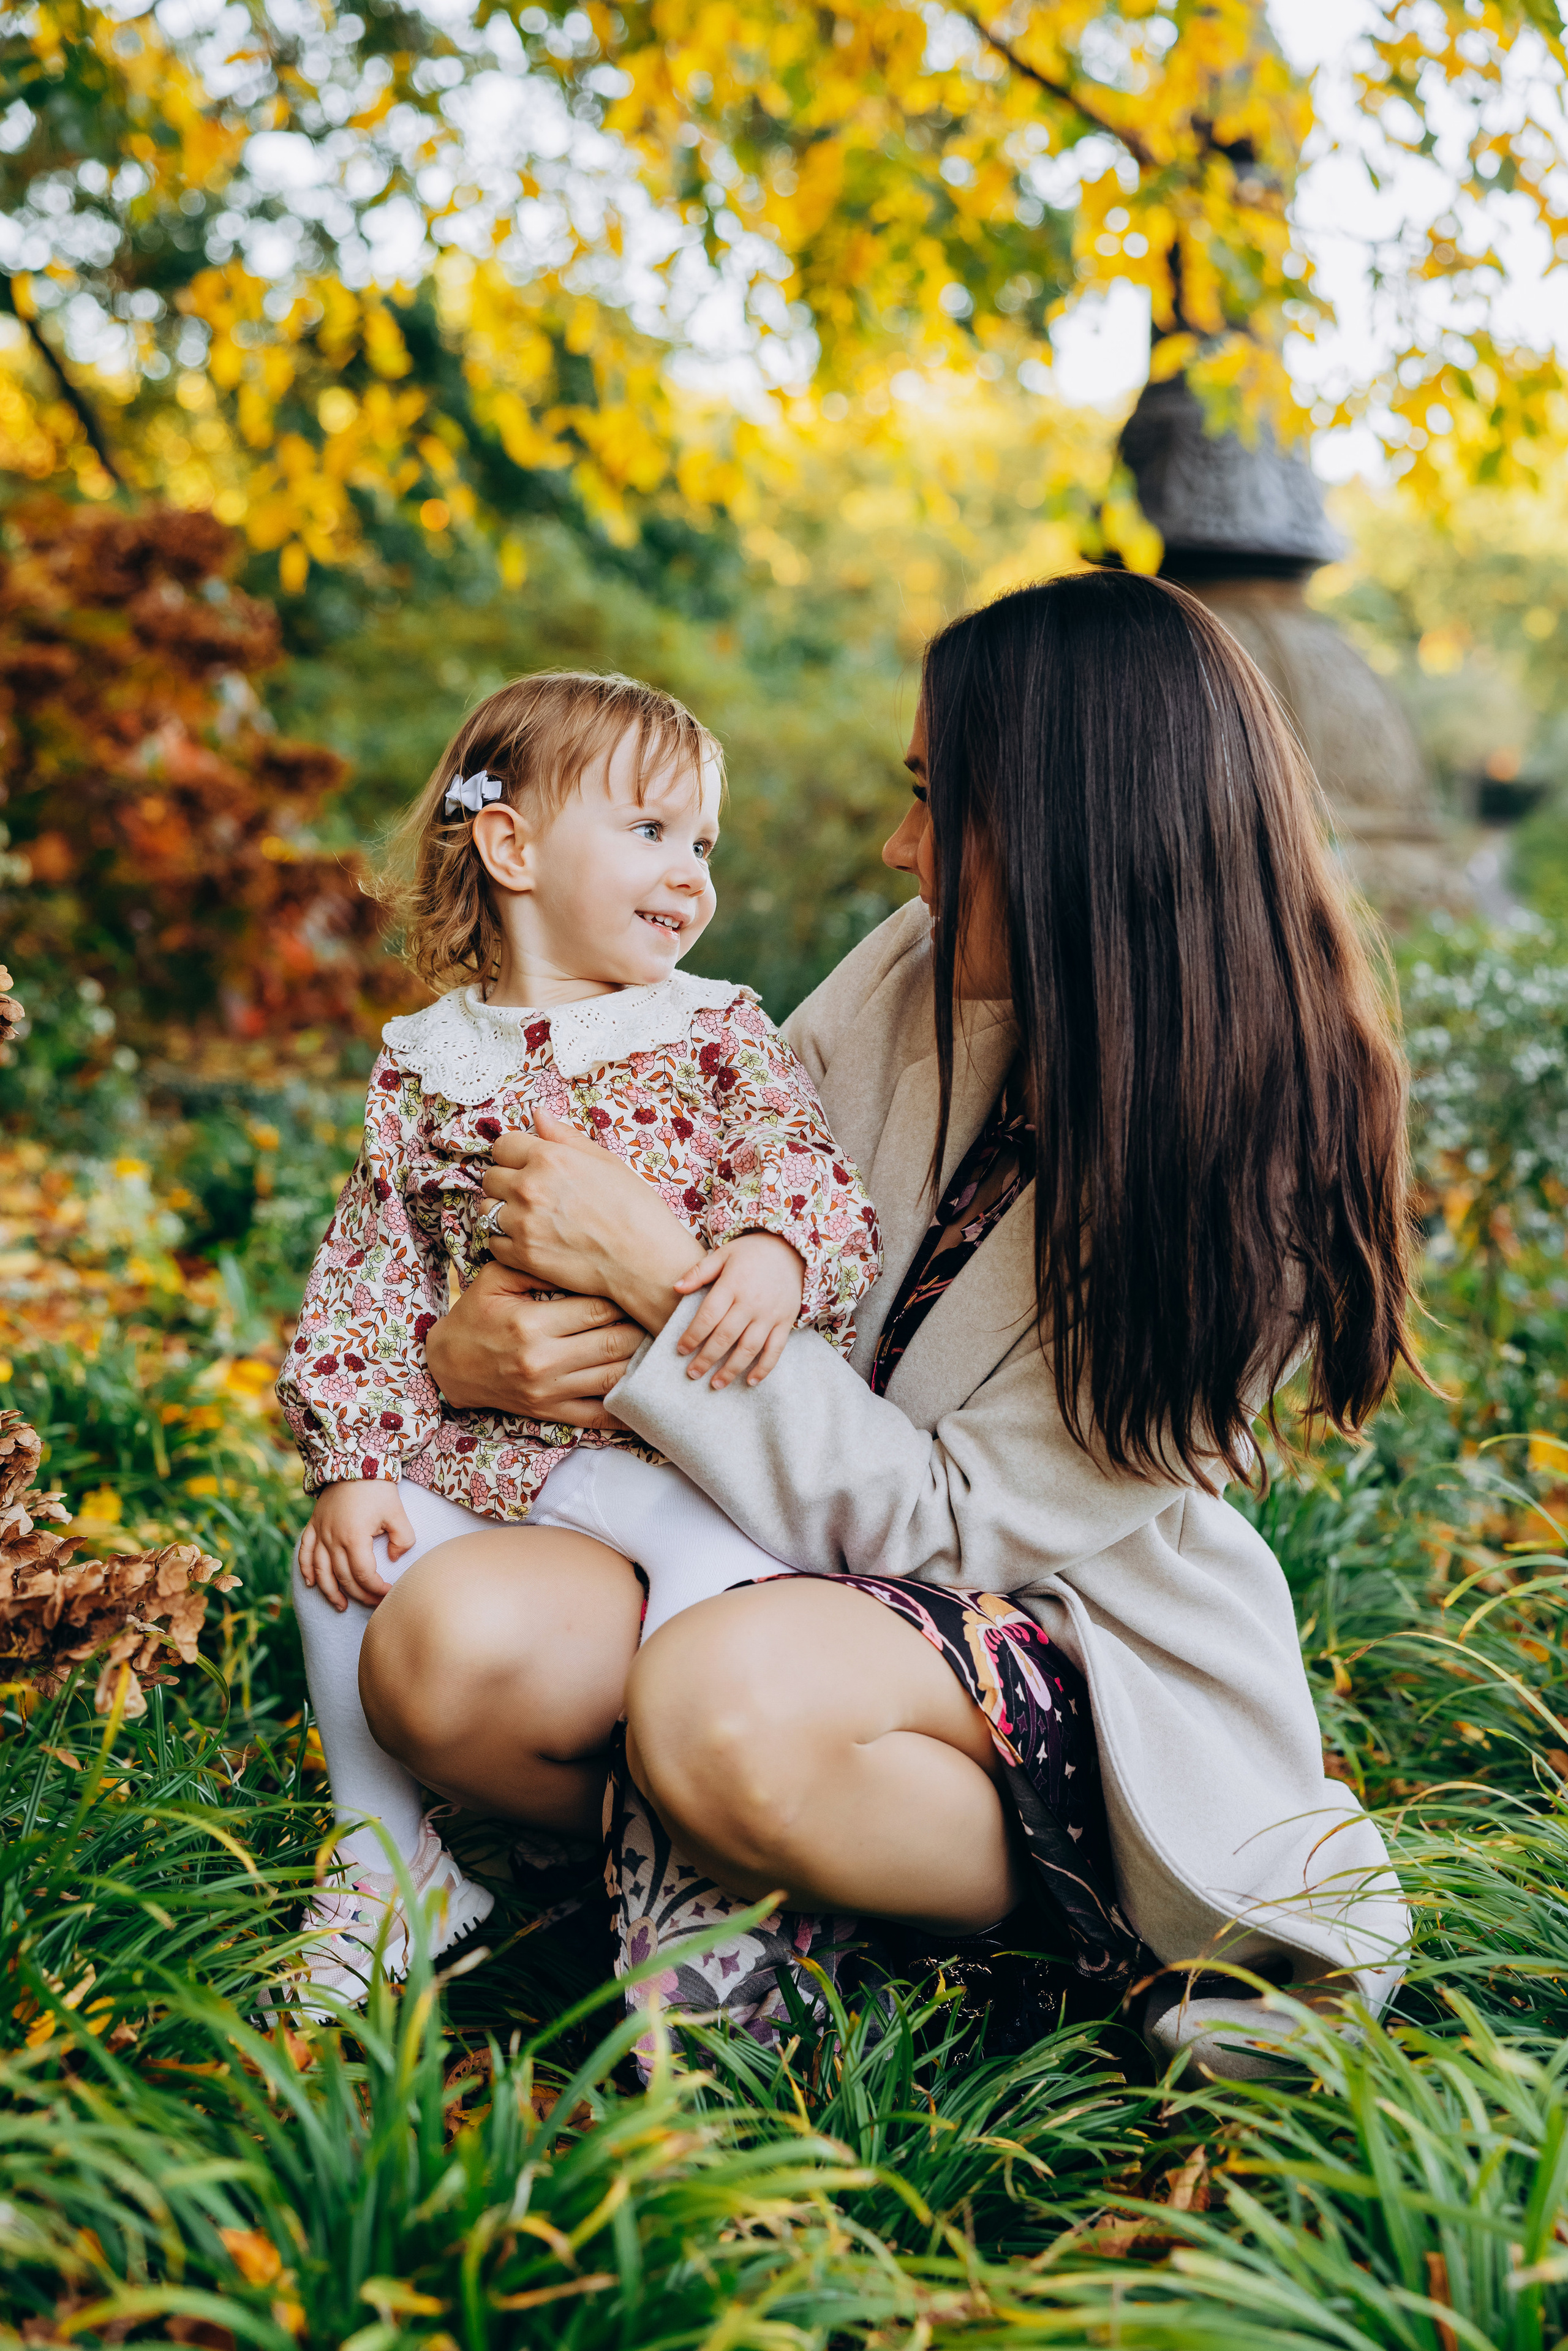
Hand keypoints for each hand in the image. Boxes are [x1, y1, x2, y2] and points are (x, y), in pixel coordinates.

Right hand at [298, 1480, 413, 1612]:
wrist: (353, 1460)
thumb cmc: (378, 1488)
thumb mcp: (398, 1513)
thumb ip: (403, 1539)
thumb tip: (394, 1558)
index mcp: (354, 1537)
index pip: (363, 1575)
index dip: (376, 1589)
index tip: (389, 1594)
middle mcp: (332, 1539)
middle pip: (343, 1577)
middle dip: (359, 1595)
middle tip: (374, 1604)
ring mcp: (320, 1533)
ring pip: (320, 1571)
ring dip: (330, 1591)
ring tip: (341, 1606)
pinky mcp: (313, 1526)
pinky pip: (304, 1553)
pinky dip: (306, 1570)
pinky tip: (312, 1584)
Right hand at [425, 1258, 643, 1425]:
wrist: (449, 1367)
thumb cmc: (476, 1316)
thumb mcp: (496, 1280)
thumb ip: (537, 1267)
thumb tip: (580, 1257)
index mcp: (531, 1323)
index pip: (597, 1309)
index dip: (624, 1298)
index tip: (640, 1288)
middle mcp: (543, 1360)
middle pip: (615, 1343)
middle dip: (644, 1329)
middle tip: (663, 1316)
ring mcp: (549, 1391)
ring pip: (614, 1378)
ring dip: (644, 1363)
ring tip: (662, 1346)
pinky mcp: (551, 1412)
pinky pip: (598, 1415)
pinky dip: (627, 1408)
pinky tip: (649, 1393)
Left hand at [482, 1109, 702, 1328]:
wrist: (646, 1261)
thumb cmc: (635, 1209)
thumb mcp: (605, 1161)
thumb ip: (565, 1137)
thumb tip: (538, 1114)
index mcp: (549, 1158)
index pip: (503, 1145)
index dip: (515, 1154)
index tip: (526, 1165)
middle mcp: (529, 1187)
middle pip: (491, 1177)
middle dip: (507, 1183)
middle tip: (532, 1195)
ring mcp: (522, 1223)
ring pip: (486, 1210)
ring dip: (502, 1212)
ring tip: (530, 1220)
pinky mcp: (522, 1256)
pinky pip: (492, 1242)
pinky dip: (505, 1242)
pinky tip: (530, 1241)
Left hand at [672, 1231, 805, 1388]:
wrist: (792, 1250)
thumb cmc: (752, 1252)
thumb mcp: (724, 1254)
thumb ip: (699, 1272)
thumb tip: (675, 1288)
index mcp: (732, 1285)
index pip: (708, 1316)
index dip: (692, 1336)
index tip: (681, 1350)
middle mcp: (751, 1303)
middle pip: (725, 1337)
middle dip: (706, 1358)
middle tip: (692, 1373)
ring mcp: (770, 1315)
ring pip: (749, 1348)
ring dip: (731, 1369)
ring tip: (715, 1384)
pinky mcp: (785, 1322)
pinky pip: (775, 1350)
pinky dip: (764, 1368)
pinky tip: (750, 1381)